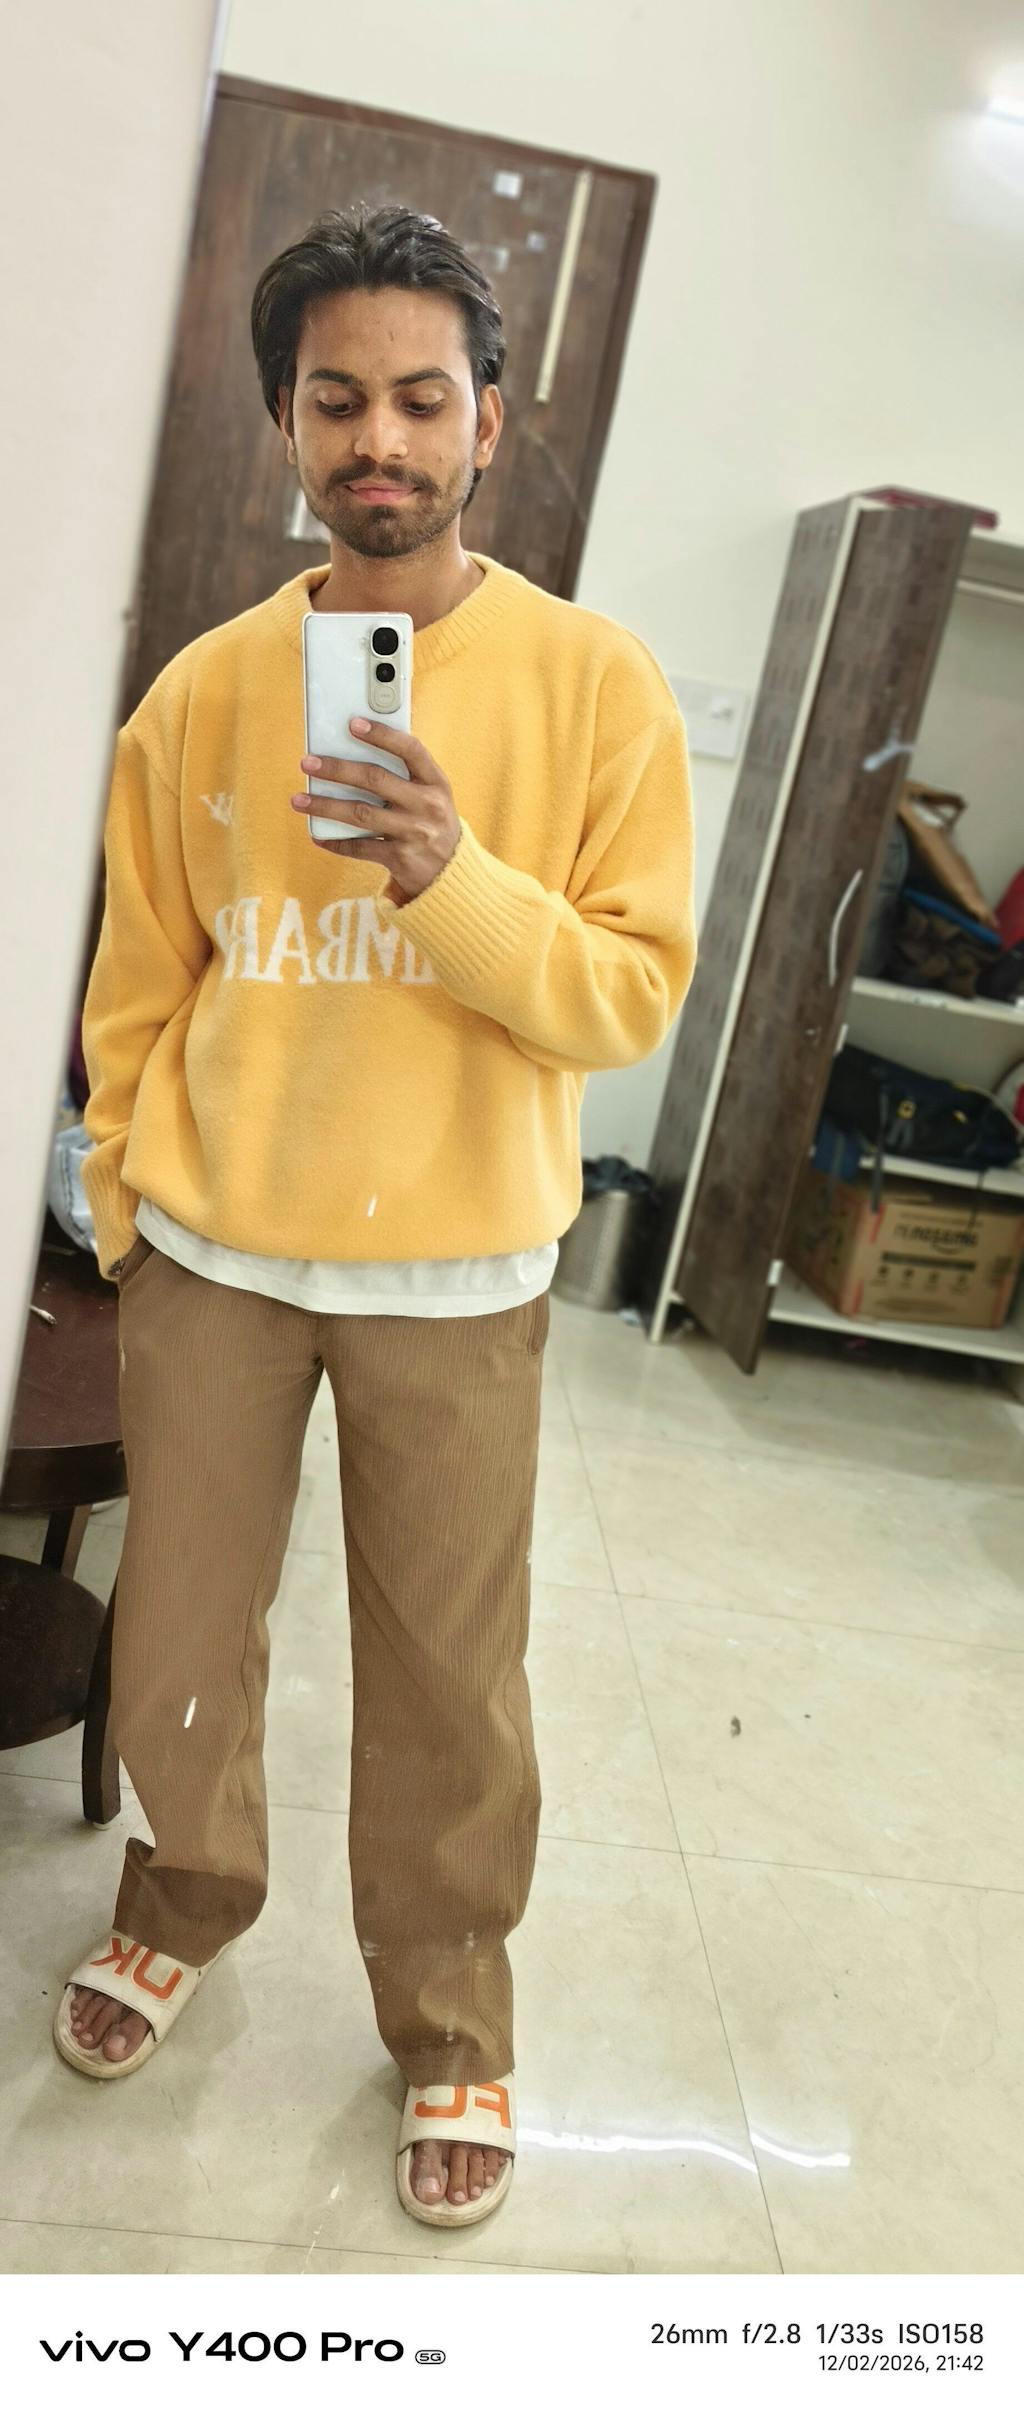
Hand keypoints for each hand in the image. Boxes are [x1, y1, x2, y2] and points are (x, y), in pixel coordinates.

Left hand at [291, 719, 460, 905]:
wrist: (451, 872)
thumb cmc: (431, 822)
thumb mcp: (431, 795)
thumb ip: (404, 775)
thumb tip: (353, 753)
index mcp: (436, 782)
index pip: (411, 749)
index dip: (382, 735)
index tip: (353, 724)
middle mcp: (427, 805)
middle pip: (375, 779)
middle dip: (337, 769)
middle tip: (308, 763)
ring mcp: (414, 832)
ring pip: (361, 814)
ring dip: (325, 805)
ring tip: (299, 800)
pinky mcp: (400, 858)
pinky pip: (360, 847)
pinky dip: (336, 842)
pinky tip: (318, 836)